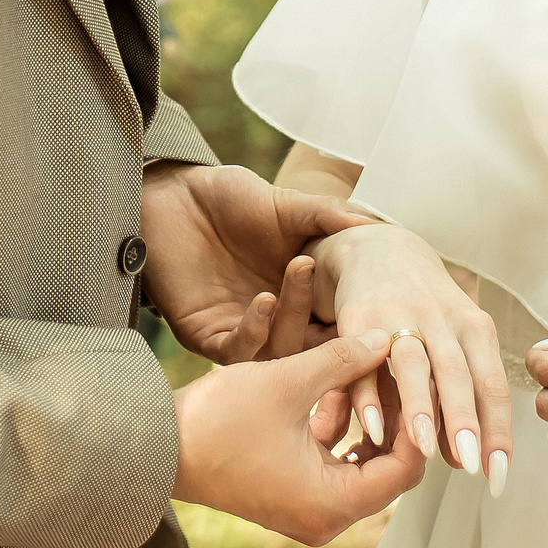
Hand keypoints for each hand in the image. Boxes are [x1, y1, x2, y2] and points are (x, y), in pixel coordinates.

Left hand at [141, 164, 376, 363]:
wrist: (172, 195)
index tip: (376, 305)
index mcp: (299, 294)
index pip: (336, 320)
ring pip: (277, 352)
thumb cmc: (229, 197)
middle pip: (311, 343)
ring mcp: (242, 330)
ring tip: (287, 284)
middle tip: (323, 284)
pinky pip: (235, 351)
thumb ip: (327, 216)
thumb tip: (374, 226)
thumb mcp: (286, 204)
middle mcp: (275, 320)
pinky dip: (253, 333)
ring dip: (288, 323)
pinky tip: (262, 302)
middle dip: (323, 322)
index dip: (356, 319)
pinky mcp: (206, 335)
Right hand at [173, 330, 426, 545]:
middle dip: (393, 419)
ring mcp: (308, 512)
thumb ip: (343, 358)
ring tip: (369, 377)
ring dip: (366, 423)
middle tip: (397, 374)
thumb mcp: (287, 381)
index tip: (414, 378)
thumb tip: (387, 338)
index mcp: (333, 503)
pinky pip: (334, 467)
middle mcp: (326, 519)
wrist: (154, 448)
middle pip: (388, 470)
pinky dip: (340, 433)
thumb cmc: (216, 421)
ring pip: (362, 466)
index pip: (405, 468)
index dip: (415, 419)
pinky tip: (334, 393)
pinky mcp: (290, 498)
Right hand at [313, 224, 512, 490]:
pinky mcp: (357, 315)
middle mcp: (441, 318)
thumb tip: (463, 462)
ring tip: (423, 452)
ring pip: (414, 365)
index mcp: (474, 328)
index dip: (498, 432)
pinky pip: (363, 361)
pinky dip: (367, 396)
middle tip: (471, 468)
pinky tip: (370, 430)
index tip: (499, 476)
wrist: (377, 248)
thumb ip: (458, 398)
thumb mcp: (453, 342)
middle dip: (465, 423)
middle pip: (458, 374)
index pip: (492, 385)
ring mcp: (399, 314)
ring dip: (420, 408)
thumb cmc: (425, 312)